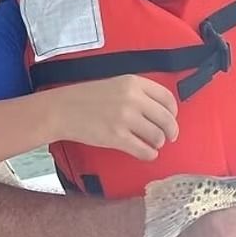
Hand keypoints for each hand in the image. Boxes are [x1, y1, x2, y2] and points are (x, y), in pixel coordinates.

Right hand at [44, 75, 178, 160]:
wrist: (62, 109)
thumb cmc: (87, 97)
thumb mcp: (115, 84)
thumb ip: (138, 93)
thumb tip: (160, 110)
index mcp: (133, 82)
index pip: (167, 97)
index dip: (173, 111)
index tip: (171, 118)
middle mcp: (133, 99)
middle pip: (166, 119)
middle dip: (171, 131)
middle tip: (169, 137)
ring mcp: (125, 119)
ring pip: (157, 136)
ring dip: (158, 142)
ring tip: (152, 143)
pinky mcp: (117, 137)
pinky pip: (144, 150)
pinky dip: (149, 154)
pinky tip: (147, 153)